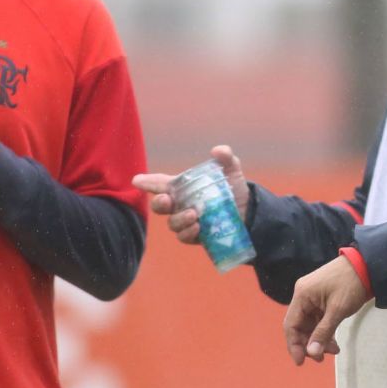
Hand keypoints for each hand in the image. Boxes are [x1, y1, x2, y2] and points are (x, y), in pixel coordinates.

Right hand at [131, 146, 247, 244]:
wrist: (249, 212)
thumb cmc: (234, 189)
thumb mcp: (231, 170)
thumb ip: (226, 158)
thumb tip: (218, 150)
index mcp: (183, 186)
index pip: (160, 183)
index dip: (147, 182)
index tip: (137, 180)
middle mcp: (181, 204)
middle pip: (159, 205)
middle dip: (158, 203)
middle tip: (166, 200)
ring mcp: (186, 221)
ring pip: (172, 223)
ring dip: (179, 219)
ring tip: (193, 214)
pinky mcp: (195, 236)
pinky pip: (184, 236)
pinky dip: (188, 232)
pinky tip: (198, 227)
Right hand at [284, 255, 371, 364]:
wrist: (369, 265)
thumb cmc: (352, 284)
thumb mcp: (338, 310)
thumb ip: (323, 332)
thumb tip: (312, 353)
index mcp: (302, 295)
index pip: (291, 325)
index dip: (294, 345)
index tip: (301, 362)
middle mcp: (303, 296)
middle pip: (299, 326)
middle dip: (309, 344)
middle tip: (322, 358)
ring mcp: (313, 297)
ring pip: (310, 324)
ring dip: (319, 339)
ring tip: (334, 350)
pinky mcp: (322, 299)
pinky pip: (318, 319)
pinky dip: (324, 331)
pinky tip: (334, 342)